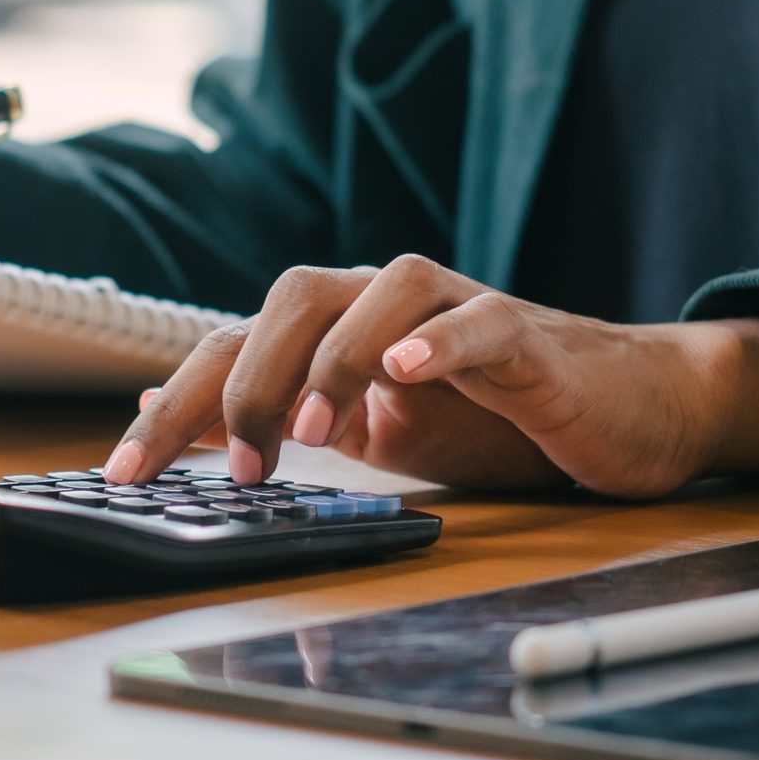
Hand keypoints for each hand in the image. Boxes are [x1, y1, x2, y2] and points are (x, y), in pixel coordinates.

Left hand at [102, 256, 758, 498]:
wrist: (632, 409)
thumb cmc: (501, 421)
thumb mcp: (379, 435)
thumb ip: (294, 423)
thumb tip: (189, 428)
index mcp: (343, 331)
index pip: (240, 342)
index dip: (179, 400)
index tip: (127, 471)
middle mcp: (389, 306)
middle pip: (295, 295)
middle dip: (247, 379)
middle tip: (235, 467)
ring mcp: (459, 311)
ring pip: (382, 288)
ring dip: (333, 358)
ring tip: (310, 434)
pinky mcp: (530, 336)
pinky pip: (479, 319)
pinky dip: (436, 340)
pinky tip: (402, 373)